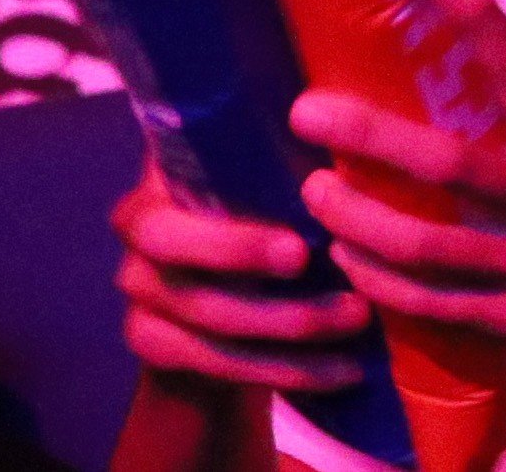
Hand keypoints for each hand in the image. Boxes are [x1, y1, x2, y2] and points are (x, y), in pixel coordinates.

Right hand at [113, 167, 375, 394]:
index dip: (231, 218)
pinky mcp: (151, 341)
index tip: (301, 247)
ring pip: (203, 311)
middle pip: (169, 244)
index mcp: (171, 173)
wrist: (236, 309)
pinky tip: (341, 370)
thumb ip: (302, 161)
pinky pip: (214, 360)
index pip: (173, 182)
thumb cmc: (277, 217)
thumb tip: (366, 135)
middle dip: (241, 258)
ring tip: (357, 317)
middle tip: (313, 268)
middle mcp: (141, 230)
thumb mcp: (287, 185)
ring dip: (286, 323)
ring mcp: (139, 289)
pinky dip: (284, 368)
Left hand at [296, 0, 505, 409]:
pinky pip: (432, 305)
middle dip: (368, 137)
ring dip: (355, 219)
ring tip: (313, 194)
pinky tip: (349, 264)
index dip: (482, 23)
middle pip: (449, 165)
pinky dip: (380, 284)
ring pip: (423, 245)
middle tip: (308, 112)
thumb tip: (465, 85)